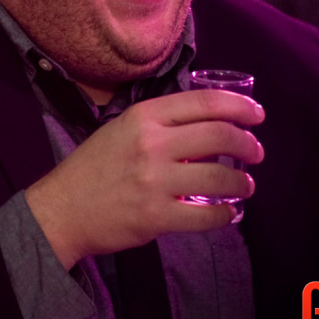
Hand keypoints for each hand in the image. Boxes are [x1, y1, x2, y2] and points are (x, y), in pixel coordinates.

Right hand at [25, 89, 264, 268]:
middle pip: (219, 135)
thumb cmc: (94, 167)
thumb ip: (162, 124)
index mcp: (144, 116)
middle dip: (247, 143)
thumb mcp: (122, 129)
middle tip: (255, 152)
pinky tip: (227, 213)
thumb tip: (210, 125)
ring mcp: (155, 181)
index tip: (257, 115)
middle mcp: (152, 144)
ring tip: (244, 185)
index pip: (204, 102)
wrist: (61, 210)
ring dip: (241, 182)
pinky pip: (205, 216)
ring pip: (219, 177)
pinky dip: (225, 214)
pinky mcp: (156, 216)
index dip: (239, 106)